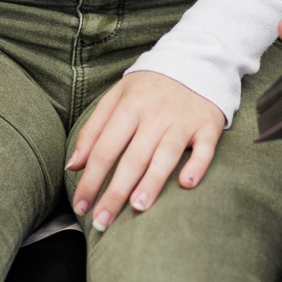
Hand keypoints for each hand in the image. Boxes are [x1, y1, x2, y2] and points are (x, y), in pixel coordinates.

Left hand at [67, 71, 225, 230]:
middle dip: (115, 192)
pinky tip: (187, 183)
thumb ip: (93, 130)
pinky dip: (197, 165)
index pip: (105, 149)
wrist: (196, 60)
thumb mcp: (116, 97)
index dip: (91, 179)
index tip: (81, 206)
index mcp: (130, 107)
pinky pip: (204, 147)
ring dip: (152, 181)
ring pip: (166, 154)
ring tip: (138, 207)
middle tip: (102, 222)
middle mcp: (156, 114)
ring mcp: (183, 120)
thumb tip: (73, 164)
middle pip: (133, 158)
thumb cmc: (149, 87)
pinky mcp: (208, 125)